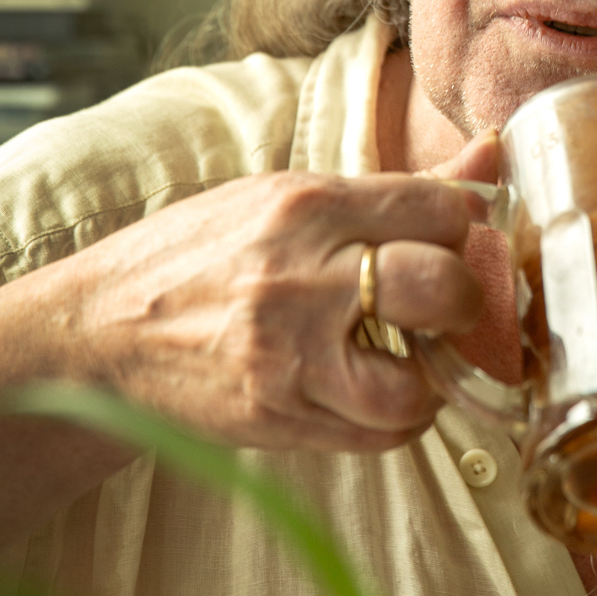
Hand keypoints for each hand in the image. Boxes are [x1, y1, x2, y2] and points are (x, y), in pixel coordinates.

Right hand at [68, 143, 498, 453]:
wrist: (103, 330)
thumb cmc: (204, 253)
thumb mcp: (288, 196)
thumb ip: (398, 190)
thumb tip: (493, 159)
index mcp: (306, 205)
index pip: (439, 210)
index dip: (467, 228)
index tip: (458, 240)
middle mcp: (299, 277)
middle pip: (440, 288)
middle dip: (466, 301)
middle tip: (451, 305)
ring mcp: (286, 356)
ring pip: (415, 386)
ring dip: (433, 379)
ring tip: (414, 359)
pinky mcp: (277, 417)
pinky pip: (379, 435)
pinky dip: (396, 418)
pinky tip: (376, 390)